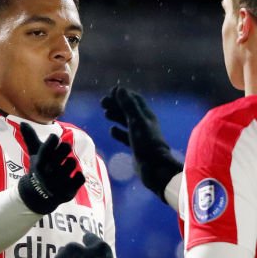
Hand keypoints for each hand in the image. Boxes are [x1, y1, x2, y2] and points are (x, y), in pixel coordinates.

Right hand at [17, 122, 85, 214]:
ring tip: (64, 169)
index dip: (54, 139)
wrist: (38, 195)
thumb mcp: (35, 154)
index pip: (52, 140)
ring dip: (70, 163)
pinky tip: (72, 177)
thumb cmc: (39, 169)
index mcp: (40, 160)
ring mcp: (59, 182)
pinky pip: (81, 177)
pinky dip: (78, 176)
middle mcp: (49, 171)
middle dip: (65, 148)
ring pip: (74, 162)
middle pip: (66, 147)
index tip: (53, 140)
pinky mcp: (68, 192)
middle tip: (62, 154)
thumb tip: (22, 122)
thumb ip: (30, 138)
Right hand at [102, 86, 182, 200]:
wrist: (154, 168)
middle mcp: (144, 124)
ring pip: (127, 122)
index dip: (123, 94)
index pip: (135, 99)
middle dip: (116, 104)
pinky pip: (126, 136)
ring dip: (116, 116)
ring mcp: (140, 136)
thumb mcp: (136, 122)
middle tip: (102, 103)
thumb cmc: (146, 144)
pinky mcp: (136, 147)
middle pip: (129, 109)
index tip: (110, 92)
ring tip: (105, 113)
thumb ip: (128, 106)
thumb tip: (118, 89)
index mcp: (146, 115)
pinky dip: (118, 131)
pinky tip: (111, 130)